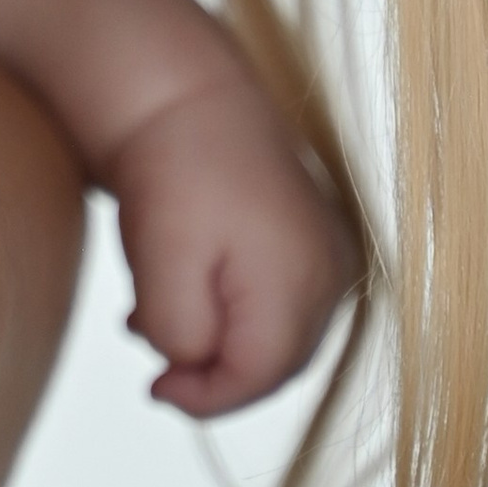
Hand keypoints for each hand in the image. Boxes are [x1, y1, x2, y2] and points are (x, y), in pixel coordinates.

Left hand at [106, 77, 356, 415]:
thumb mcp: (161, 264)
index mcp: (300, 279)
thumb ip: (182, 334)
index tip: (156, 391)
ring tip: (155, 323)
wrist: (185, 88)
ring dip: (222, 344)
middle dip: (215, 374)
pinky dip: (235, 314)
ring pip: (278, 334)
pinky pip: (281, 299)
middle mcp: (332, 270)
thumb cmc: (170, 168)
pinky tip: (180, 297)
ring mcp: (330, 249)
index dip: (207, 398)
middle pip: (276, 362)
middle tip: (157, 370)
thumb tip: (193, 363)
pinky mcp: (315, 235)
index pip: (261, 376)